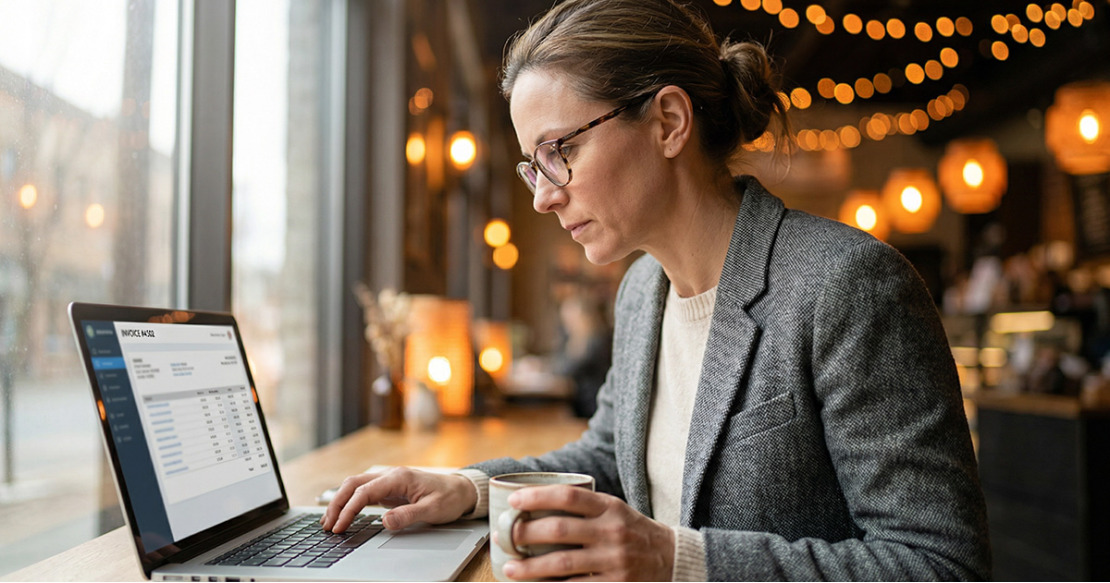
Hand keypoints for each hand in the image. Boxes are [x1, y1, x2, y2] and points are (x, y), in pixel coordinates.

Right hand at [320, 467, 476, 532]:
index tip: (340, 526)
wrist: (462, 489)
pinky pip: (364, 492)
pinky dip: (350, 501)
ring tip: (329, 521)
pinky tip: (343, 513)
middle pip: (353, 484)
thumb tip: (385, 521)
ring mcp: (388, 481)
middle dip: (337, 503)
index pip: (364, 492)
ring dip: (340, 501)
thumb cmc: (449, 497)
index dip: (349, 509)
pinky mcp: (389, 489)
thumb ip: (408, 515)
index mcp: (399, 477)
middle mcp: (390, 475)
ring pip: (356, 486)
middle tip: (327, 525)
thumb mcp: (432, 510)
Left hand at [500, 485, 674, 580]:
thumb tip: (534, 506)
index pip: (568, 496)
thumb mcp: (614, 510)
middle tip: (505, 537)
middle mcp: (612, 531)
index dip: (537, 496)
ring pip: (562, 563)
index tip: (514, 501)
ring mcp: (614, 560)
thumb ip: (584, 508)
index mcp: (609, 507)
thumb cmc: (631, 531)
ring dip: (530, 567)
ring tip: (510, 568)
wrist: (670, 558)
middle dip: (525, 534)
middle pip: (559, 530)